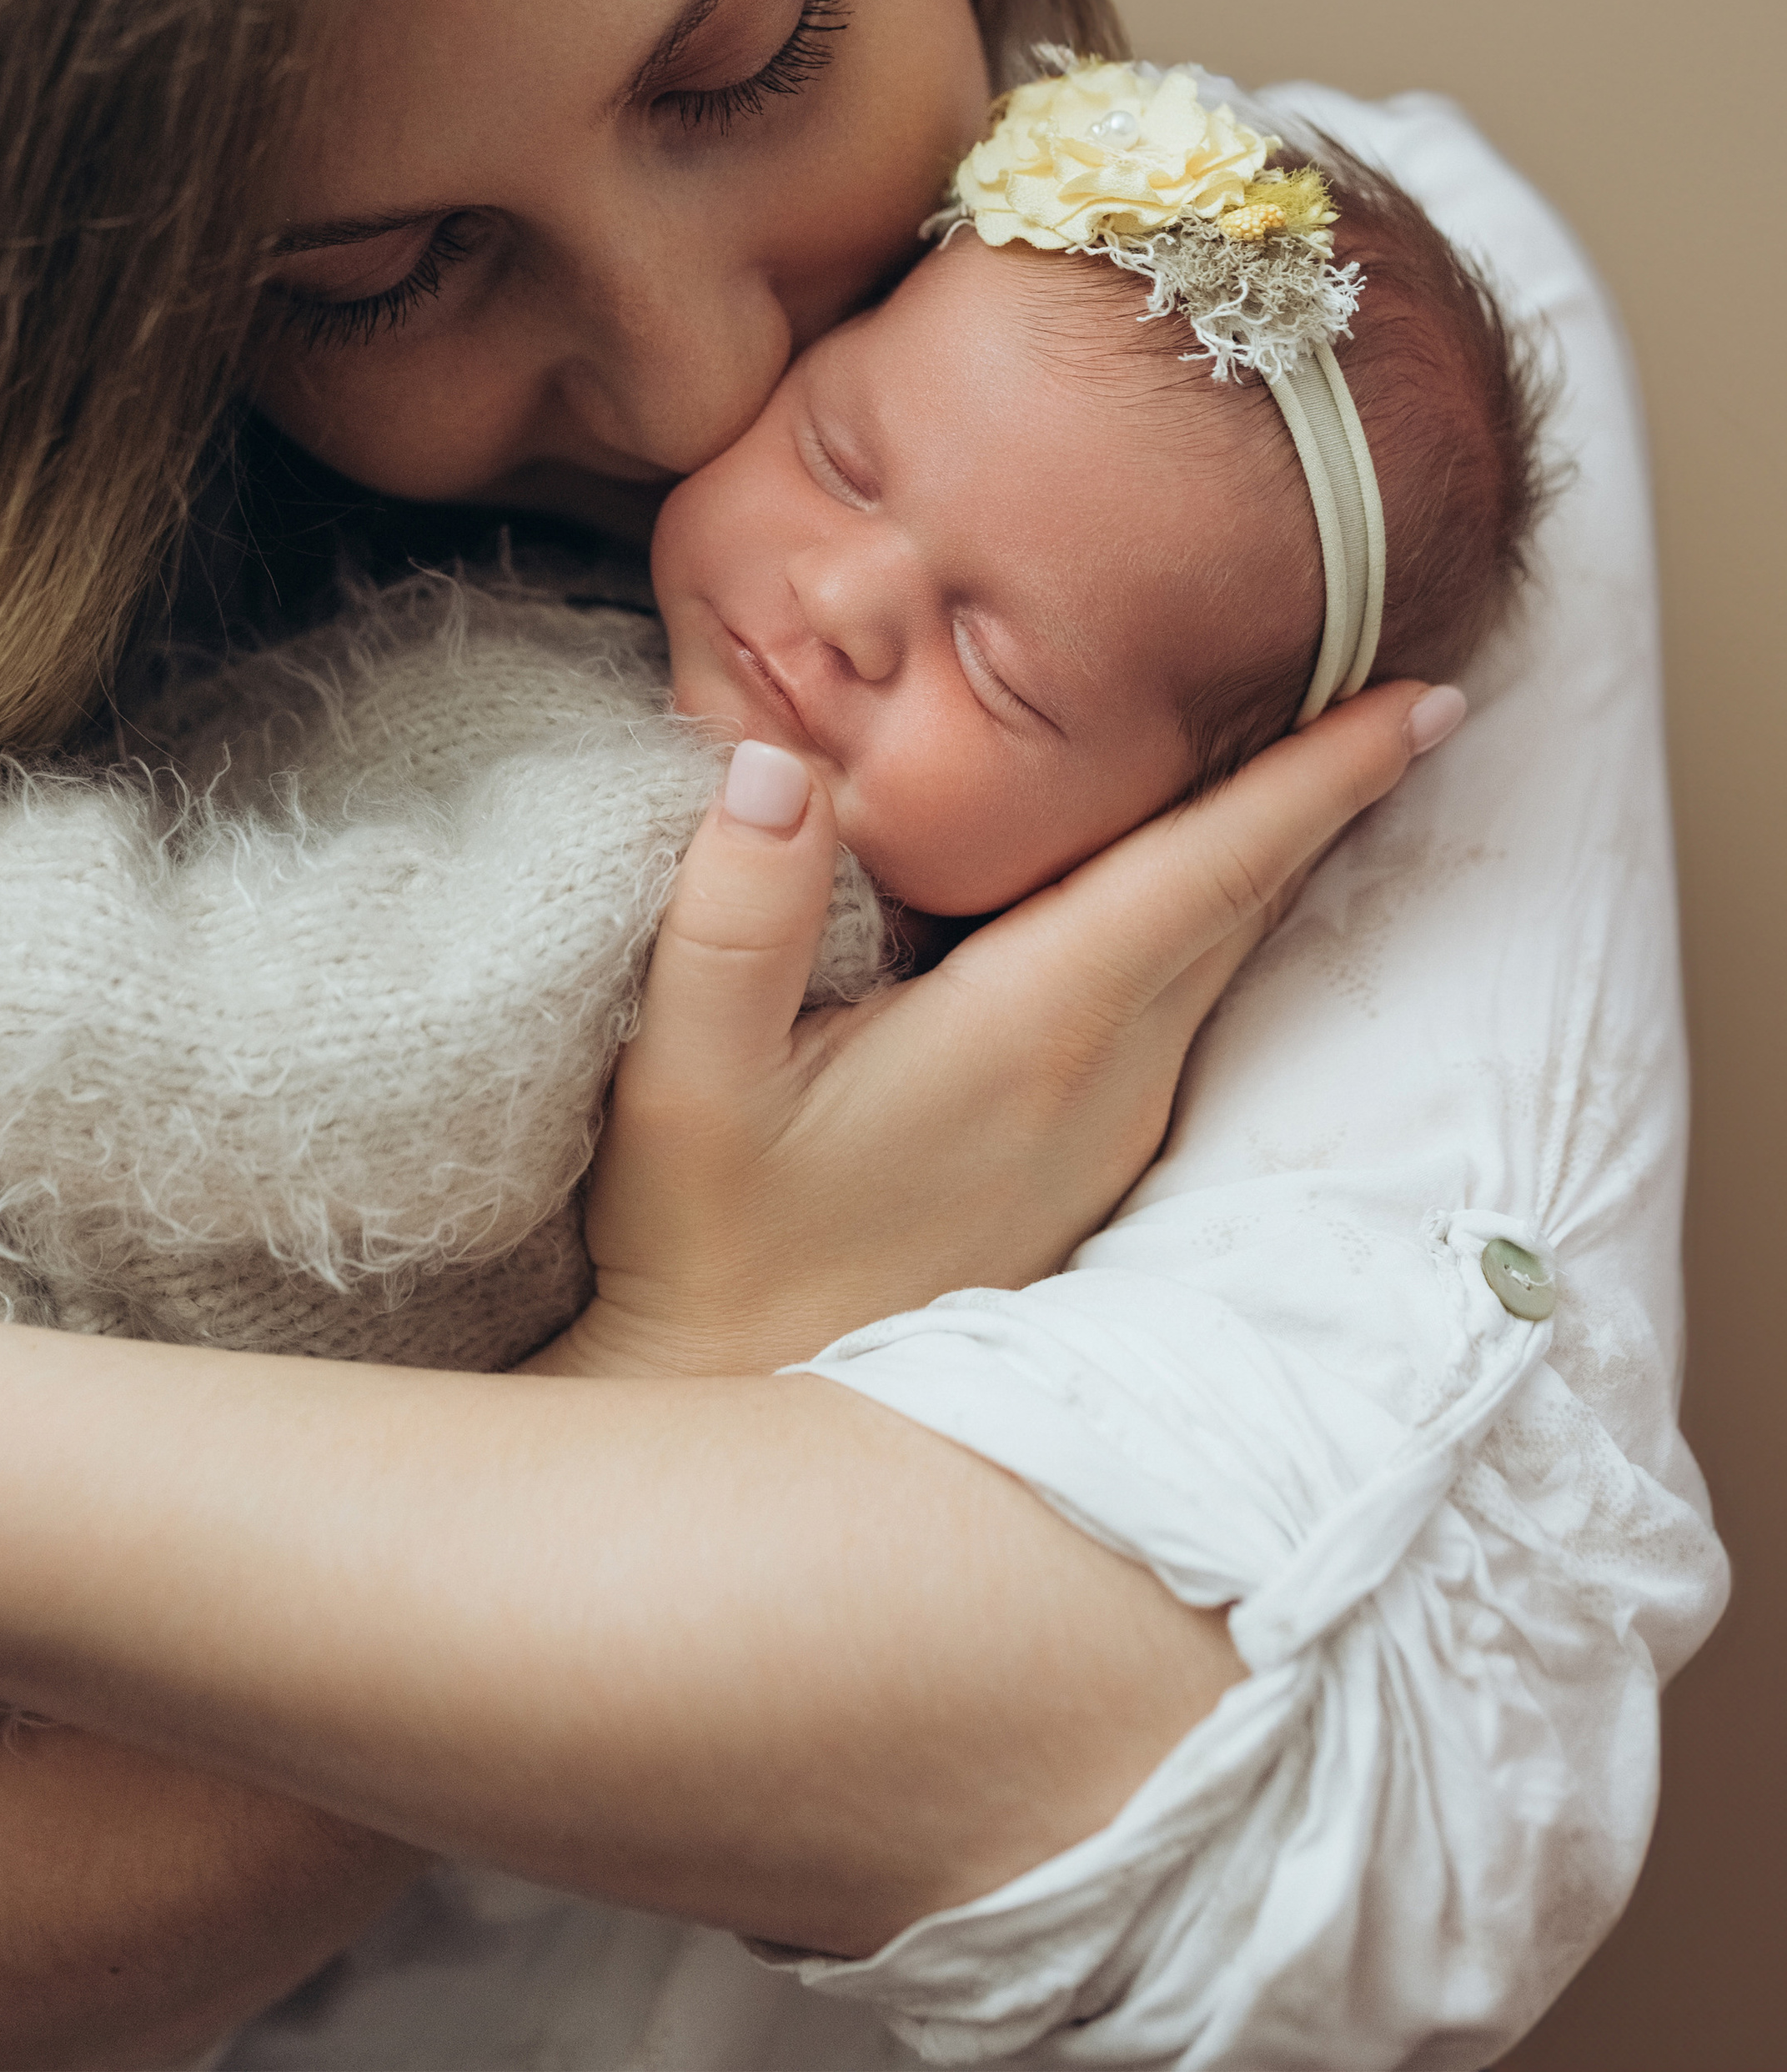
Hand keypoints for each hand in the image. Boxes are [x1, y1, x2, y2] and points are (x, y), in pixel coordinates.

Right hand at [543, 681, 1464, 1377]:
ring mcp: (1108, 1129)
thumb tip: (772, 760)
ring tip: (1318, 745)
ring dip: (1267, 854)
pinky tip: (1181, 875)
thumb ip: (731, 918)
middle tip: (1405, 681)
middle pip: (1244, 904)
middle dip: (1326, 788)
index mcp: (1033, 1030)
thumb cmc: (713, 1248)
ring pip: (1219, 956)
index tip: (1426, 701)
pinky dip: (1206, 918)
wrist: (752, 1429)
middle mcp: (1104, 1077)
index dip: (1321, 777)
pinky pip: (1180, 1005)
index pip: (1209, 873)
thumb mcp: (685, 1083)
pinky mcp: (1084, 1162)